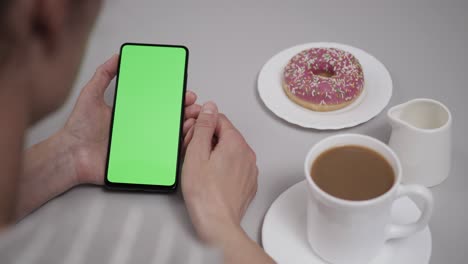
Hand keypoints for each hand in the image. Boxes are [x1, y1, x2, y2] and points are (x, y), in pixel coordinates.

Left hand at [60, 54, 199, 184]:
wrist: (70, 155)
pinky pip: (163, 157)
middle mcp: (140, 129)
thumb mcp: (91, 95)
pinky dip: (178, 149)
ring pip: (170, 137)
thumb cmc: (79, 128)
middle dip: (186, 112)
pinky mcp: (141, 162)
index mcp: (132, 114)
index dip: (174, 99)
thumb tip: (117, 56)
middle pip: (169, 120)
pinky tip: (184, 140)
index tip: (185, 93)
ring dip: (186, 129)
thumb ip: (103, 74)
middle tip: (194, 107)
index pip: (159, 105)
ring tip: (193, 121)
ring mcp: (142, 146)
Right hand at [182, 102, 257, 243]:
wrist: (217, 223)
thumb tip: (209, 109)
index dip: (201, 123)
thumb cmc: (205, 194)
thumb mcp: (196, 154)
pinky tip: (210, 177)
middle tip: (191, 151)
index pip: (218, 119)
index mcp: (236, 143)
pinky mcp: (247, 182)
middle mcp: (247, 153)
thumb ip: (203, 127)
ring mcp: (249, 169)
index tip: (191, 133)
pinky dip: (222, 166)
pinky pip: (234, 165)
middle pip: (224, 134)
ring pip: (229, 150)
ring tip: (199, 167)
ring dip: (213, 152)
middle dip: (206, 138)